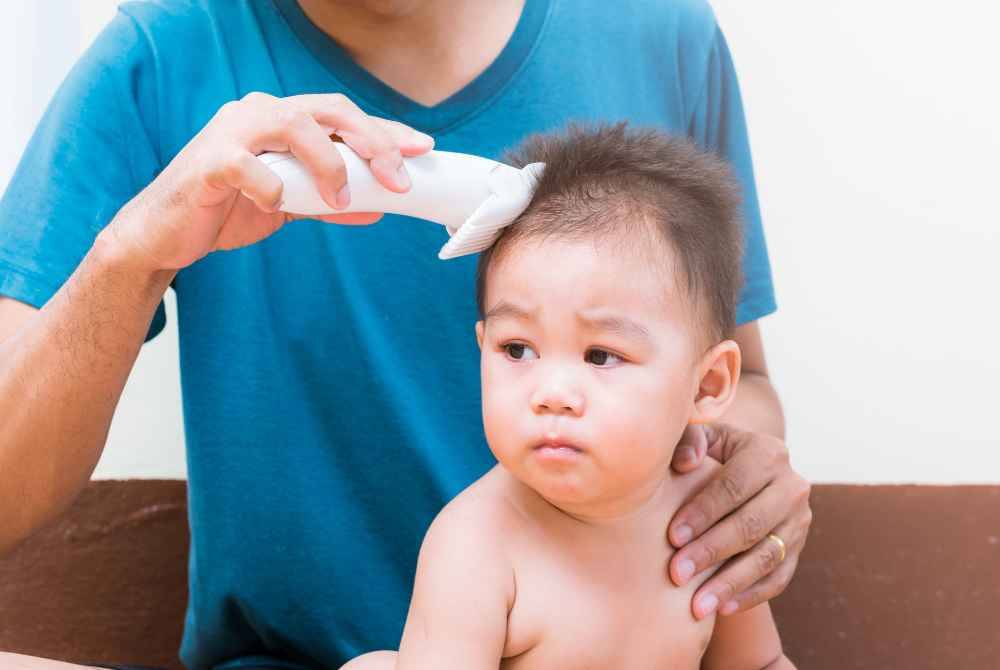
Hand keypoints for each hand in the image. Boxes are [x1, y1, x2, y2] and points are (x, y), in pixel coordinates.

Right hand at [102, 91, 433, 271]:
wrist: (165, 235)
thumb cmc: (226, 210)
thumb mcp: (290, 205)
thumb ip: (329, 201)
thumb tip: (378, 207)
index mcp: (282, 121)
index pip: (343, 117)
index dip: (386, 131)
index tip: (424, 149)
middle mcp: (259, 115)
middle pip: (328, 110)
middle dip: (371, 141)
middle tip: (398, 177)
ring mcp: (231, 133)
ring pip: (293, 125)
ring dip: (329, 162)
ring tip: (341, 198)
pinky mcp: (207, 163)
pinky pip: (246, 166)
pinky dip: (269, 187)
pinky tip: (277, 205)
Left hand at [666, 423, 811, 618]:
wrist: (750, 471)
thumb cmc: (713, 454)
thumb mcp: (705, 438)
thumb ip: (690, 440)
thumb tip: (685, 462)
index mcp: (767, 453)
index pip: (733, 486)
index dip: (702, 512)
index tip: (671, 537)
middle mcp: (792, 486)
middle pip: (751, 524)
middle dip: (711, 551)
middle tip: (677, 573)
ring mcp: (800, 520)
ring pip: (767, 556)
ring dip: (730, 583)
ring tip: (697, 605)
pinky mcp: (799, 548)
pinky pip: (779, 578)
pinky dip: (751, 596)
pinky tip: (722, 609)